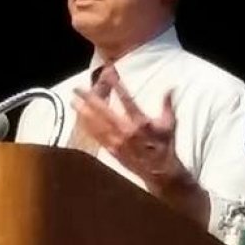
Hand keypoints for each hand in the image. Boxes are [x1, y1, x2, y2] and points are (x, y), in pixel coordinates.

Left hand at [71, 68, 189, 189]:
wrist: (160, 171)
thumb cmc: (165, 146)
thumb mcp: (169, 124)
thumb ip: (167, 104)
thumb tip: (171, 87)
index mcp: (140, 122)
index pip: (127, 99)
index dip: (117, 85)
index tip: (109, 72)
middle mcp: (126, 131)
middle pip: (104, 111)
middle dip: (90, 99)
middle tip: (77, 89)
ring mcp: (117, 142)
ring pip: (96, 124)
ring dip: (83, 112)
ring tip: (73, 102)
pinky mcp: (112, 151)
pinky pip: (97, 137)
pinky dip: (87, 128)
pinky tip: (80, 120)